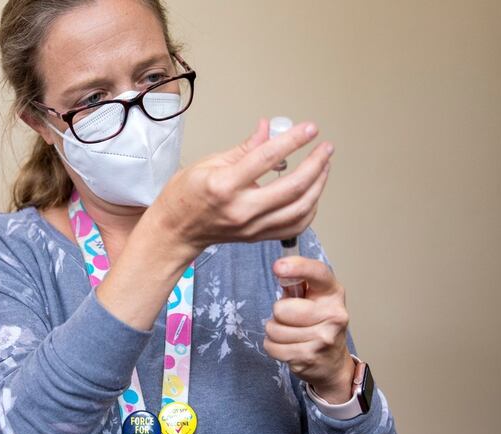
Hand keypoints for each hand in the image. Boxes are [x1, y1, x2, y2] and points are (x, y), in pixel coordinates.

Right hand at [146, 118, 333, 252]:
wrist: (175, 231)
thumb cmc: (185, 196)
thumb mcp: (209, 162)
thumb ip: (244, 148)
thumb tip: (269, 129)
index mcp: (224, 186)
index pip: (268, 158)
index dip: (293, 140)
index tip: (309, 129)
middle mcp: (241, 209)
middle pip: (293, 187)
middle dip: (316, 164)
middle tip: (325, 148)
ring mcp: (251, 227)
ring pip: (300, 208)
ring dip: (318, 185)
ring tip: (323, 166)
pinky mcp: (258, 237)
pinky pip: (295, 226)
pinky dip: (310, 208)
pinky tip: (313, 192)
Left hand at [264, 256, 354, 402]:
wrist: (333, 363)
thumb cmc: (319, 325)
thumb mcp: (314, 300)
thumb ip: (298, 285)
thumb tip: (281, 270)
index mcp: (333, 293)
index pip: (318, 273)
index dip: (297, 267)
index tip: (279, 266)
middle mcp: (333, 314)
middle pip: (282, 308)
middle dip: (278, 314)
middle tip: (290, 319)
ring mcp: (323, 338)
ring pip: (274, 330)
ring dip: (275, 333)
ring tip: (290, 334)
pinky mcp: (309, 357)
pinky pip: (272, 347)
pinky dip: (273, 347)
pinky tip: (288, 347)